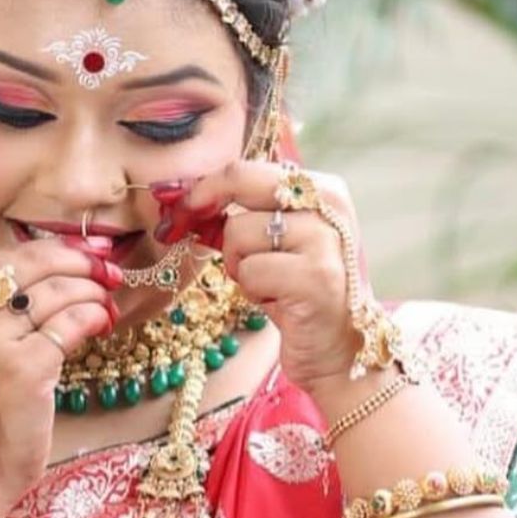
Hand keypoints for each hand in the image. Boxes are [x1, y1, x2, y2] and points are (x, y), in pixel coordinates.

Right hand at [0, 242, 121, 507]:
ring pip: (59, 291)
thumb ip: (0, 303)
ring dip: (93, 293)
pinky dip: (94, 318)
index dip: (55, 250)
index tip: (90, 253)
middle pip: (35, 263)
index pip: (8, 255)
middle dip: (81, 263)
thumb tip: (64, 260)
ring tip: (107, 305)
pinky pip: (73, 324)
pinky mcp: (26, 367)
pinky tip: (103, 324)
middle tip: (109, 272)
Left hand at [156, 161, 366, 391]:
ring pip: (238, 231)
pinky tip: (278, 303)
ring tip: (267, 285)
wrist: (342, 348)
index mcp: (322, 188)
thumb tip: (177, 200)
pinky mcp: (315, 278)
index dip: (202, 187)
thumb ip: (238, 217)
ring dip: (239, 265)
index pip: (246, 168)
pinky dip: (253, 291)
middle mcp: (328, 204)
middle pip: (240, 180)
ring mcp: (324, 240)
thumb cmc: (301, 295)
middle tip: (180, 229)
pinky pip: (250, 271)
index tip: (173, 206)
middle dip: (202, 205)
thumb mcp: (275, 246)